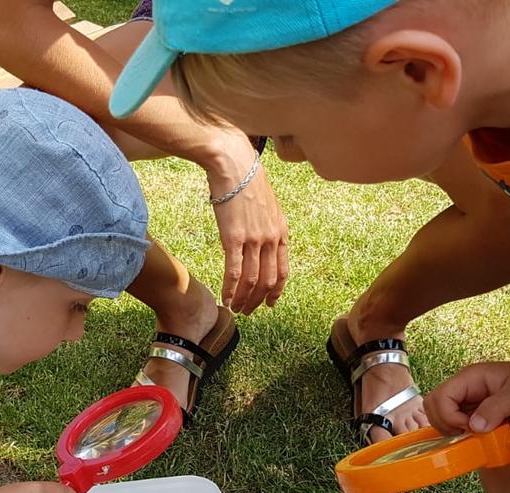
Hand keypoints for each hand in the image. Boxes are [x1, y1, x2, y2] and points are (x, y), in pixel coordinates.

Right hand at [206, 135, 289, 314]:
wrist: (234, 164)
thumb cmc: (246, 181)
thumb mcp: (266, 205)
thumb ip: (267, 226)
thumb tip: (260, 240)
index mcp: (281, 232)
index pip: (283, 270)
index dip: (276, 291)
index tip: (270, 303)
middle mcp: (271, 239)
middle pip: (268, 280)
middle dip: (258, 301)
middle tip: (248, 311)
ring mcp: (254, 240)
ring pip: (252, 281)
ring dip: (244, 299)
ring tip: (236, 309)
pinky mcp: (234, 239)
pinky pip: (234, 272)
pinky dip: (231, 289)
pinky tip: (226, 298)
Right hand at [425, 357, 509, 434]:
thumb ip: (496, 408)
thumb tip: (474, 427)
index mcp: (470, 378)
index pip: (440, 397)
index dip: (449, 416)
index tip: (471, 428)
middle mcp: (464, 387)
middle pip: (433, 405)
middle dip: (445, 424)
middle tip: (468, 434)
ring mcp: (467, 400)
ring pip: (440, 415)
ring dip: (451, 430)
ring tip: (474, 436)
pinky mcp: (474, 411)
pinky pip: (455, 423)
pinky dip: (461, 433)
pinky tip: (479, 436)